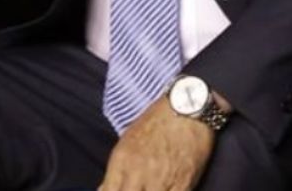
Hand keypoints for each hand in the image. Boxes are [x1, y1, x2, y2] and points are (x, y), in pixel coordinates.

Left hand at [99, 96, 215, 190]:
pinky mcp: (184, 185)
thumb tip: (104, 189)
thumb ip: (115, 171)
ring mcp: (160, 181)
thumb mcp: (127, 142)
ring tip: (150, 188)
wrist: (186, 108)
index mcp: (121, 161)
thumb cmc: (156, 122)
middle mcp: (137, 173)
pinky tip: (165, 190)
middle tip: (136, 189)